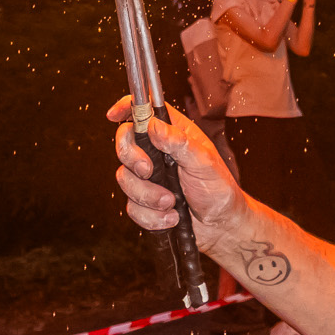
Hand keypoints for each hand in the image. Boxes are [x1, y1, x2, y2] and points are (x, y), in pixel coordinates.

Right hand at [108, 95, 241, 236]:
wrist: (220, 225)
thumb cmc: (218, 189)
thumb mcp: (204, 162)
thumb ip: (179, 142)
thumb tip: (154, 126)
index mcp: (173, 134)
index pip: (145, 112)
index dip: (126, 108)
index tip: (113, 114)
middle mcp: (157, 153)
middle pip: (125, 144)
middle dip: (133, 159)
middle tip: (148, 171)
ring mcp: (149, 178)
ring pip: (125, 179)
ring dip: (148, 195)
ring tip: (171, 202)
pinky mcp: (145, 202)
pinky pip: (132, 207)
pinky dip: (151, 216)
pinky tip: (171, 217)